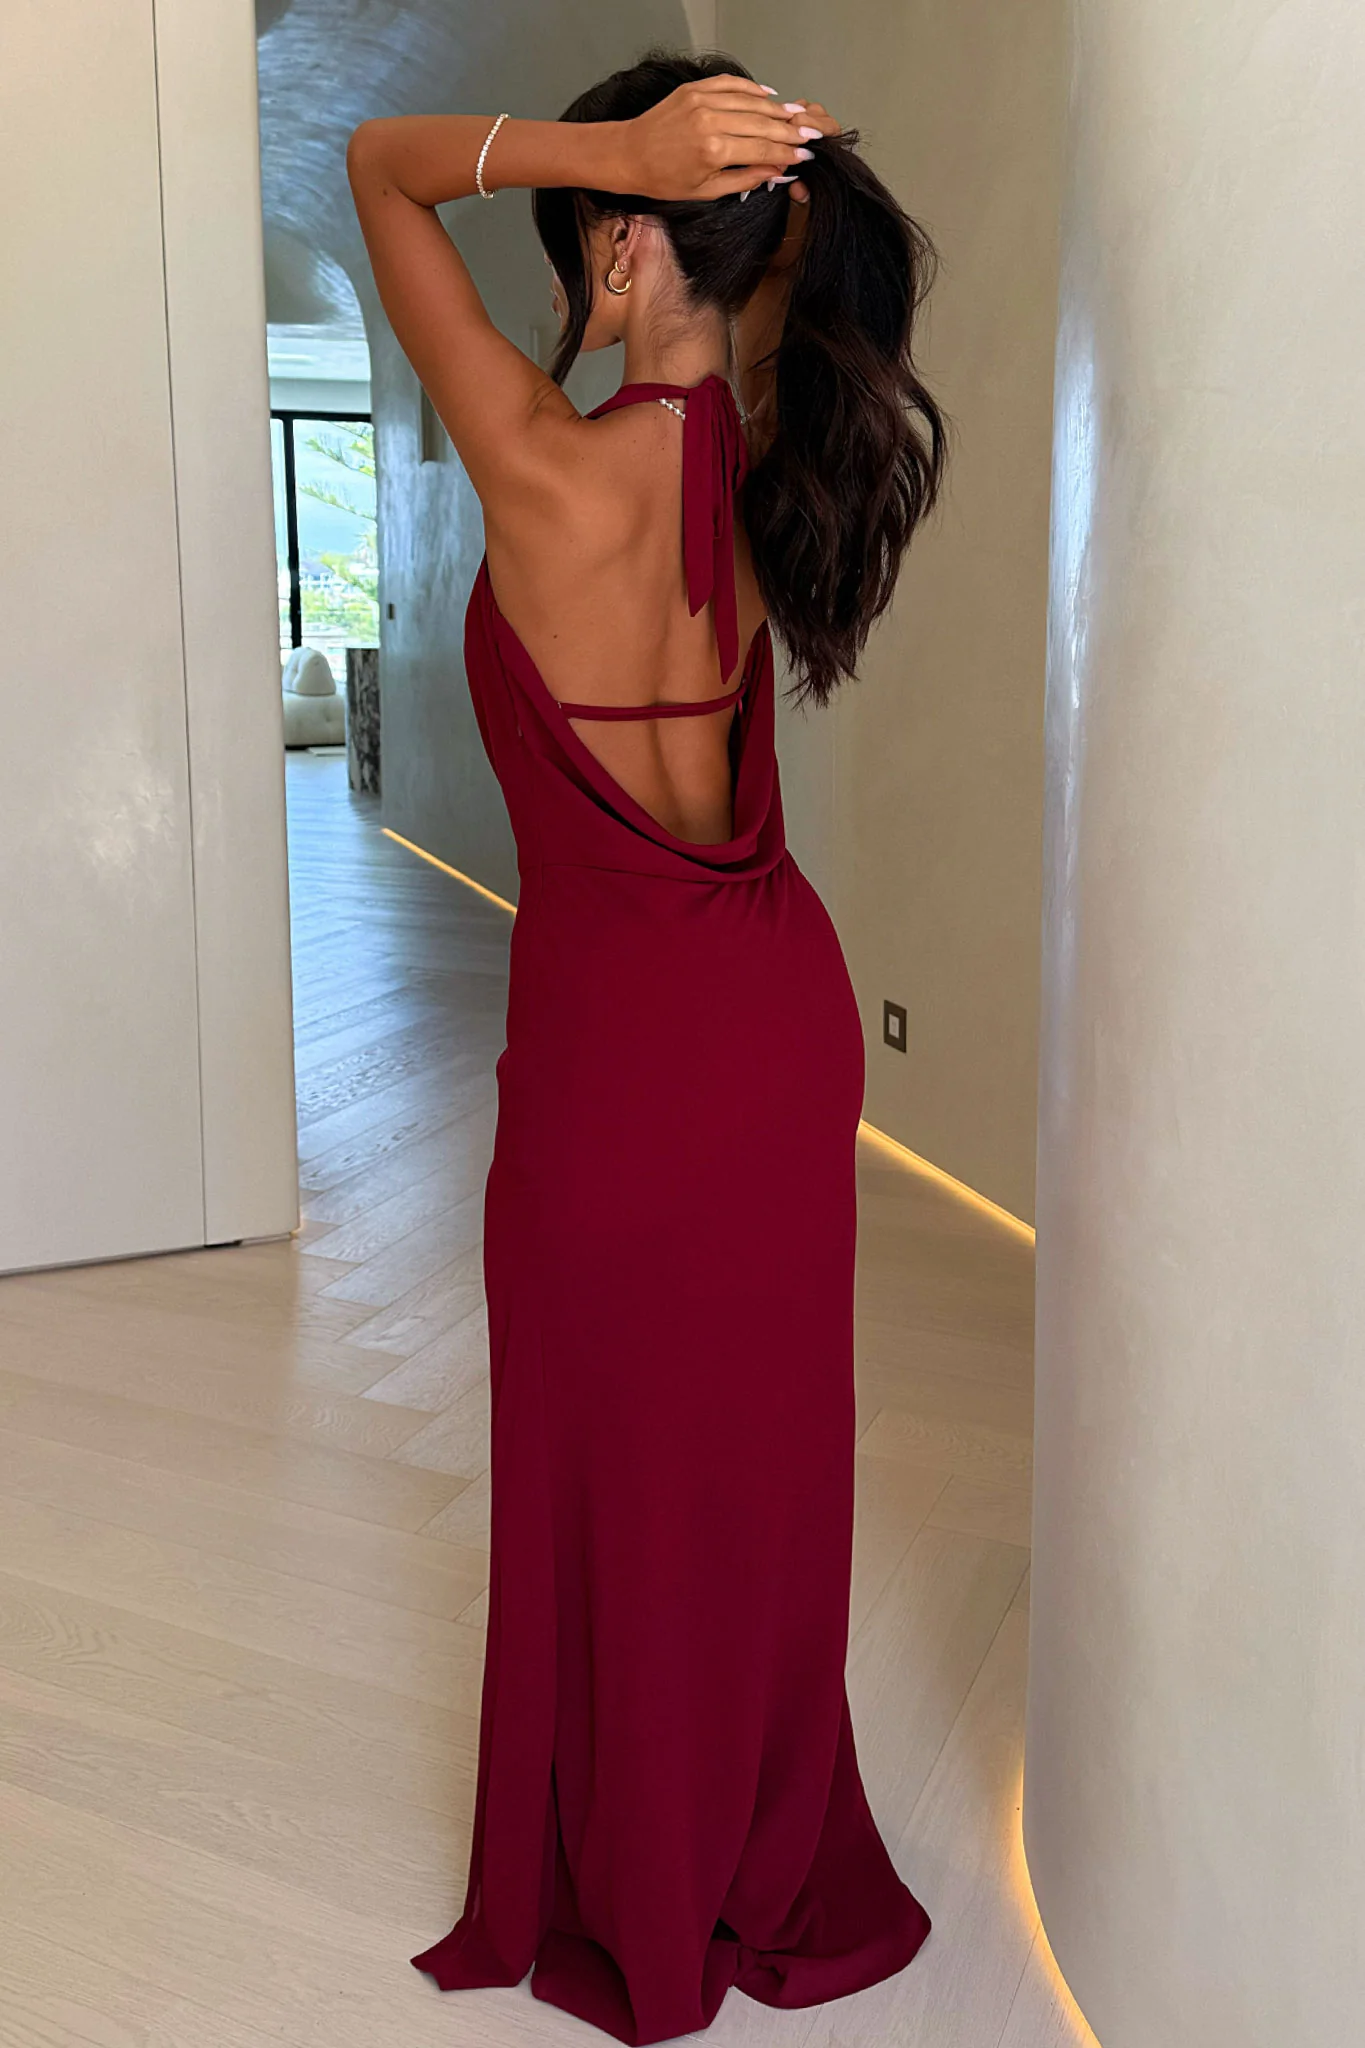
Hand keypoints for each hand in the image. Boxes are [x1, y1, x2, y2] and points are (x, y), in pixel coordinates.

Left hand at [614, 75, 839, 201]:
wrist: (629, 154)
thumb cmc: (665, 179)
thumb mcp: (707, 190)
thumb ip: (746, 178)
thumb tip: (777, 170)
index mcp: (714, 151)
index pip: (763, 148)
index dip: (787, 152)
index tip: (805, 155)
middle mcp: (711, 121)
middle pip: (762, 123)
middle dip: (789, 130)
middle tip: (810, 134)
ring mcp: (702, 100)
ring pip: (751, 102)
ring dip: (777, 109)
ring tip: (796, 116)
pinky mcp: (695, 89)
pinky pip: (732, 85)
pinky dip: (753, 89)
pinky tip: (770, 96)